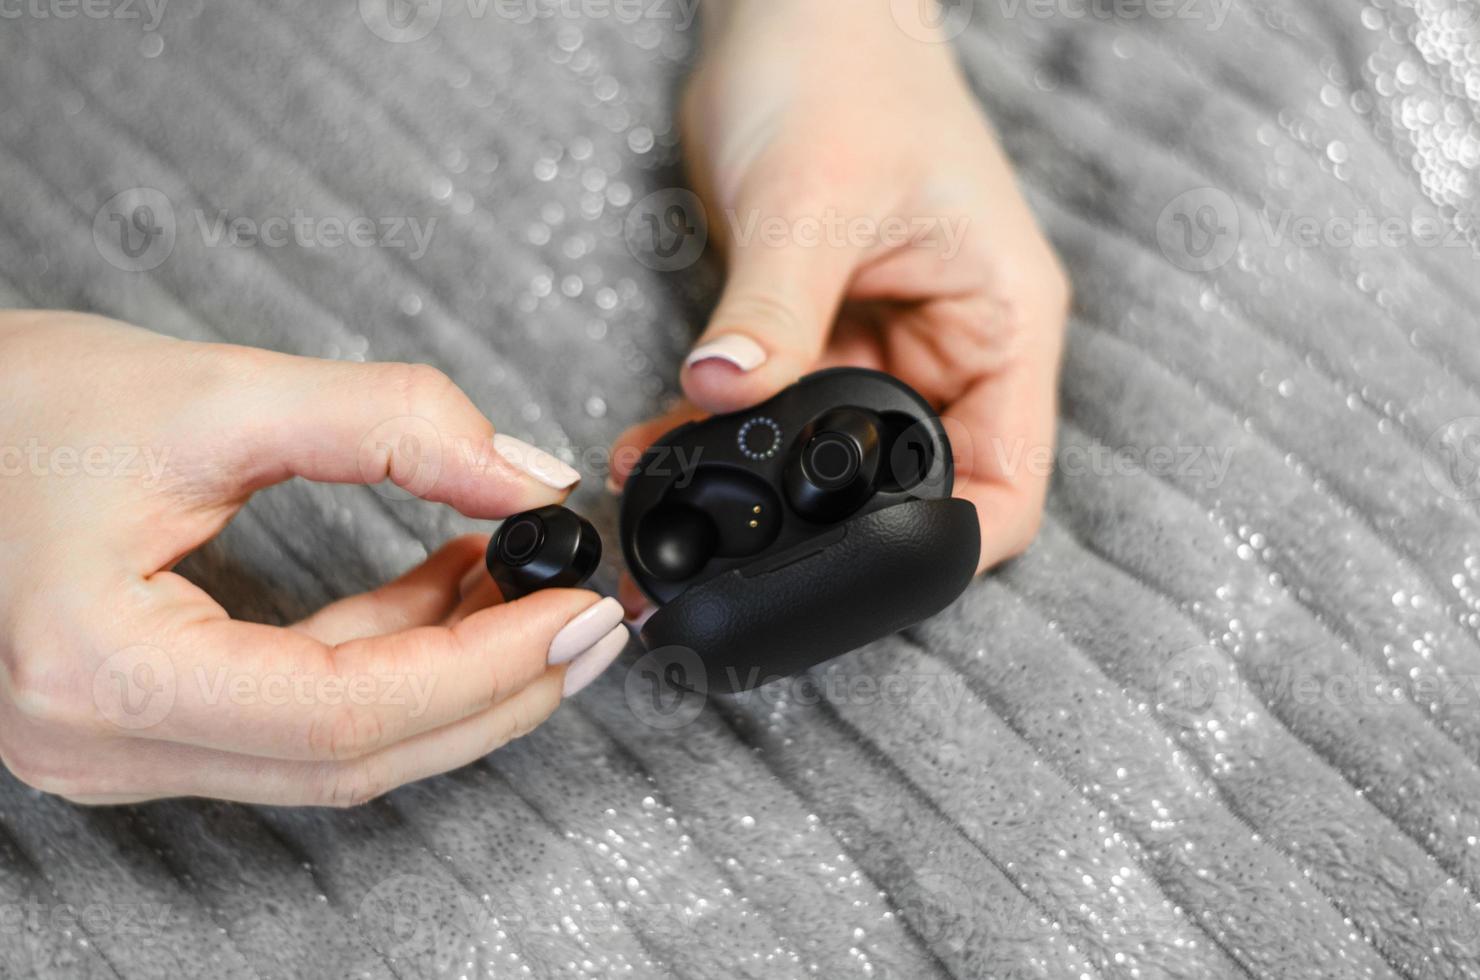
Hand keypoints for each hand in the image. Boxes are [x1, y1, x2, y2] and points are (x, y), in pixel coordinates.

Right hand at [0, 311, 629, 805]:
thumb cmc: (10, 406)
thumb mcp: (214, 392)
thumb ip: (390, 424)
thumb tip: (527, 473)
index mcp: (101, 671)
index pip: (346, 714)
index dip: (486, 667)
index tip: (581, 611)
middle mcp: (103, 741)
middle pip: (356, 756)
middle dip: (494, 687)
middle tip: (591, 619)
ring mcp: (118, 747)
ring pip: (337, 747)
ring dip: (451, 670)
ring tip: (530, 580)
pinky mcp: (142, 722)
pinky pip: (298, 714)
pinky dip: (387, 656)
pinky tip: (449, 585)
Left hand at [612, 0, 1069, 609]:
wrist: (795, 11)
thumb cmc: (840, 74)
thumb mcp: (812, 199)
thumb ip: (774, 309)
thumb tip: (723, 398)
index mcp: (1000, 327)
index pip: (1004, 486)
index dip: (943, 550)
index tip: (847, 578)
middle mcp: (953, 352)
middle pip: (913, 490)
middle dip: (828, 531)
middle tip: (733, 562)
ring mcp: (886, 348)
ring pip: (833, 464)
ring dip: (758, 490)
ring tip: (668, 506)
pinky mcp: (820, 335)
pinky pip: (778, 413)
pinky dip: (722, 439)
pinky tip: (657, 449)